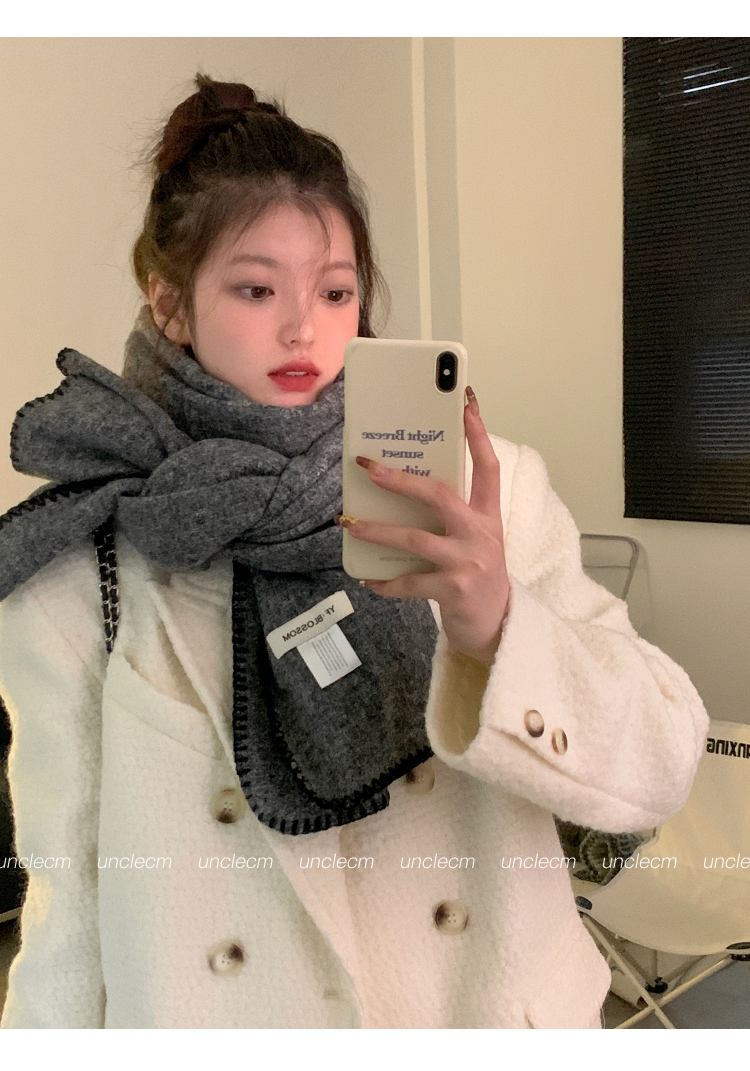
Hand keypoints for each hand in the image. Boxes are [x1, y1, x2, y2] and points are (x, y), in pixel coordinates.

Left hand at [338, 386, 509, 667]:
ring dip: (377, 530)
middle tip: (368, 467)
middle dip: (400, 479)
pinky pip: (409, 581)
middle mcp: (481, 533)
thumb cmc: (478, 577)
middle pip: (440, 494)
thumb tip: (400, 489)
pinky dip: (384, 581)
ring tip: (349, 524)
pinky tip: (367, 579)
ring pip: (415, 537)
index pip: (487, 466)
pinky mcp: (453, 590)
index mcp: (488, 515)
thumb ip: (451, 516)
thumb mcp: (475, 540)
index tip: (465, 402)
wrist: (497, 627)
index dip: (477, 433)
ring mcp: (468, 561)